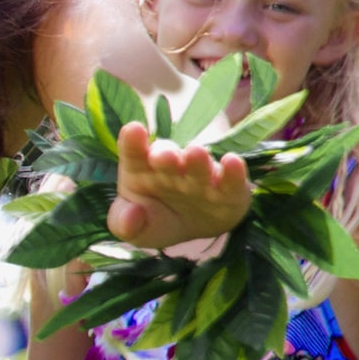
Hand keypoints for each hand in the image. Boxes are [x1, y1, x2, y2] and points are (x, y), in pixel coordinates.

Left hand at [109, 121, 252, 249]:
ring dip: (197, 159)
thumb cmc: (156, 220)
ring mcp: (201, 176)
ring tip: (196, 152)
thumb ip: (124, 223)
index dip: (132, 141)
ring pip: (198, 165)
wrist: (193, 228)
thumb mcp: (136, 228)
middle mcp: (170, 168)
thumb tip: (132, 215)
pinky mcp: (229, 190)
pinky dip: (233, 171)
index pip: (133, 153)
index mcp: (141, 170)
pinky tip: (233, 161)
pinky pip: (231, 180)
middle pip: (166, 156)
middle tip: (163, 155)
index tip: (132, 130)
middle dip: (165, 154)